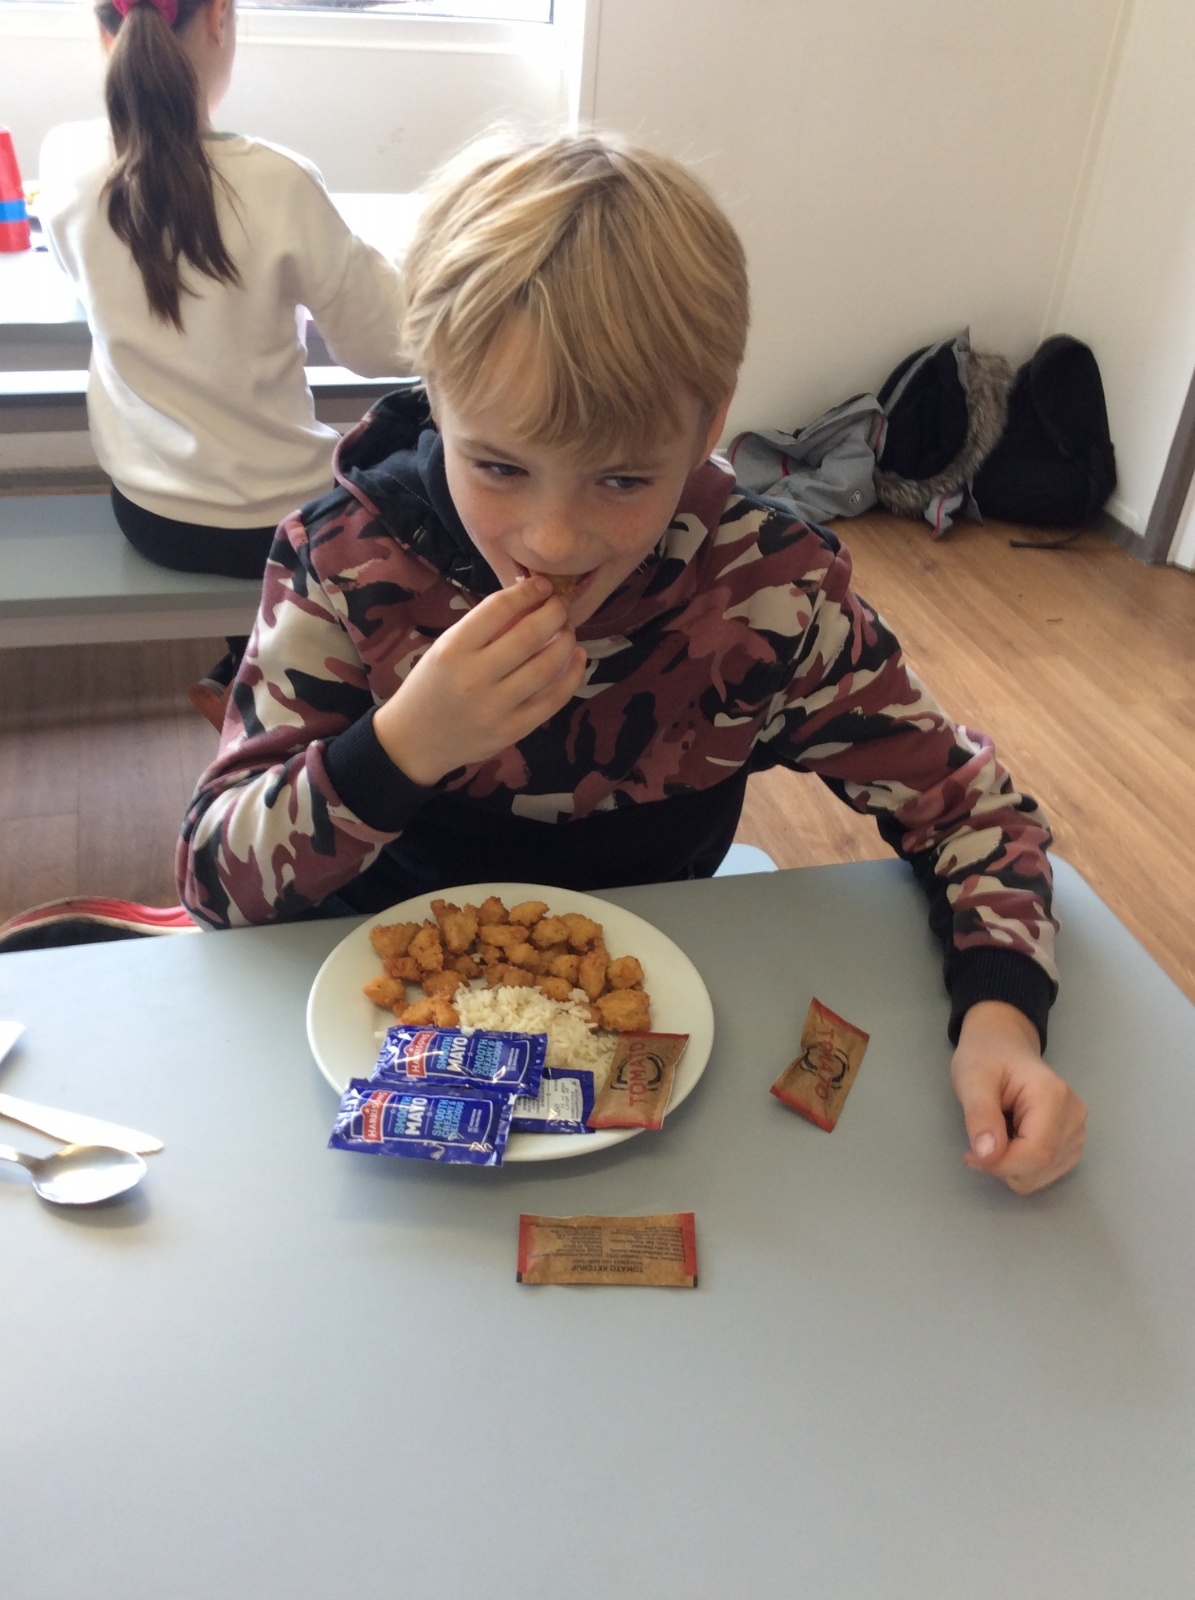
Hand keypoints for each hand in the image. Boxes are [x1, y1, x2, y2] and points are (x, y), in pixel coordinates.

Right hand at [373, 576, 586, 786]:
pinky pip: (553, 700)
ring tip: (568, 631)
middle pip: (529, 635)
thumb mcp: (445, 649)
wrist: (415, 741)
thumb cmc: (430, 686)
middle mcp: (474, 677)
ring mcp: (495, 707)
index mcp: (453, 649)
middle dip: (554, 613)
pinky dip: (573, 675)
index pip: (498, 609)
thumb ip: (483, 629)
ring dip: (566, 641)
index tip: (543, 585)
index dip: (527, 592)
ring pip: (547, 667)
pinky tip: (578, 657)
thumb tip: (531, 601)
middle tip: (561, 606)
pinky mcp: (512, 730)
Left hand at [950, 1001, 1085, 1194]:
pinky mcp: (1071, 1143)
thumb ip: (980, 1116)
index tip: (971, 1155)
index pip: (1038, 1153)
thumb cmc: (986, 1057)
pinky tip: (1011, 1139)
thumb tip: (988, 1156)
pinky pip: (1043, 1173)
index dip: (1002, 1164)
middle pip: (1040, 1168)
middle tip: (979, 1138)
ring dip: (1010, 1165)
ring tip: (998, 1131)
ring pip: (1041, 1176)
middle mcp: (1074, 1117)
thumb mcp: (972, 1079)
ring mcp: (1077, 1132)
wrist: (1003, 1045)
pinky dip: (1020, 1165)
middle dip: (1002, 1165)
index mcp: (1054, 1096)